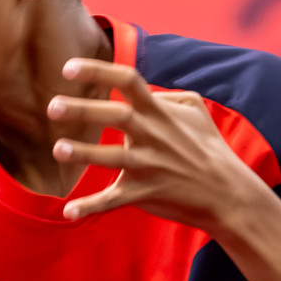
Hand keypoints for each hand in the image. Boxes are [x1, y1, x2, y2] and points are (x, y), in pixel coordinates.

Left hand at [47, 58, 268, 229]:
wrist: (228, 193)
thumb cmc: (208, 148)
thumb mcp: (195, 110)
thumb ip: (165, 95)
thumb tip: (141, 92)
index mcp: (160, 112)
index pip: (128, 81)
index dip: (98, 71)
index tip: (68, 68)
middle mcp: (152, 136)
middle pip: (116, 117)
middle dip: (84, 110)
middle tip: (52, 107)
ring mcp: (149, 166)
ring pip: (112, 158)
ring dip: (84, 154)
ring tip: (57, 149)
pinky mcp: (145, 193)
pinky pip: (114, 201)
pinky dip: (91, 207)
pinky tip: (68, 212)